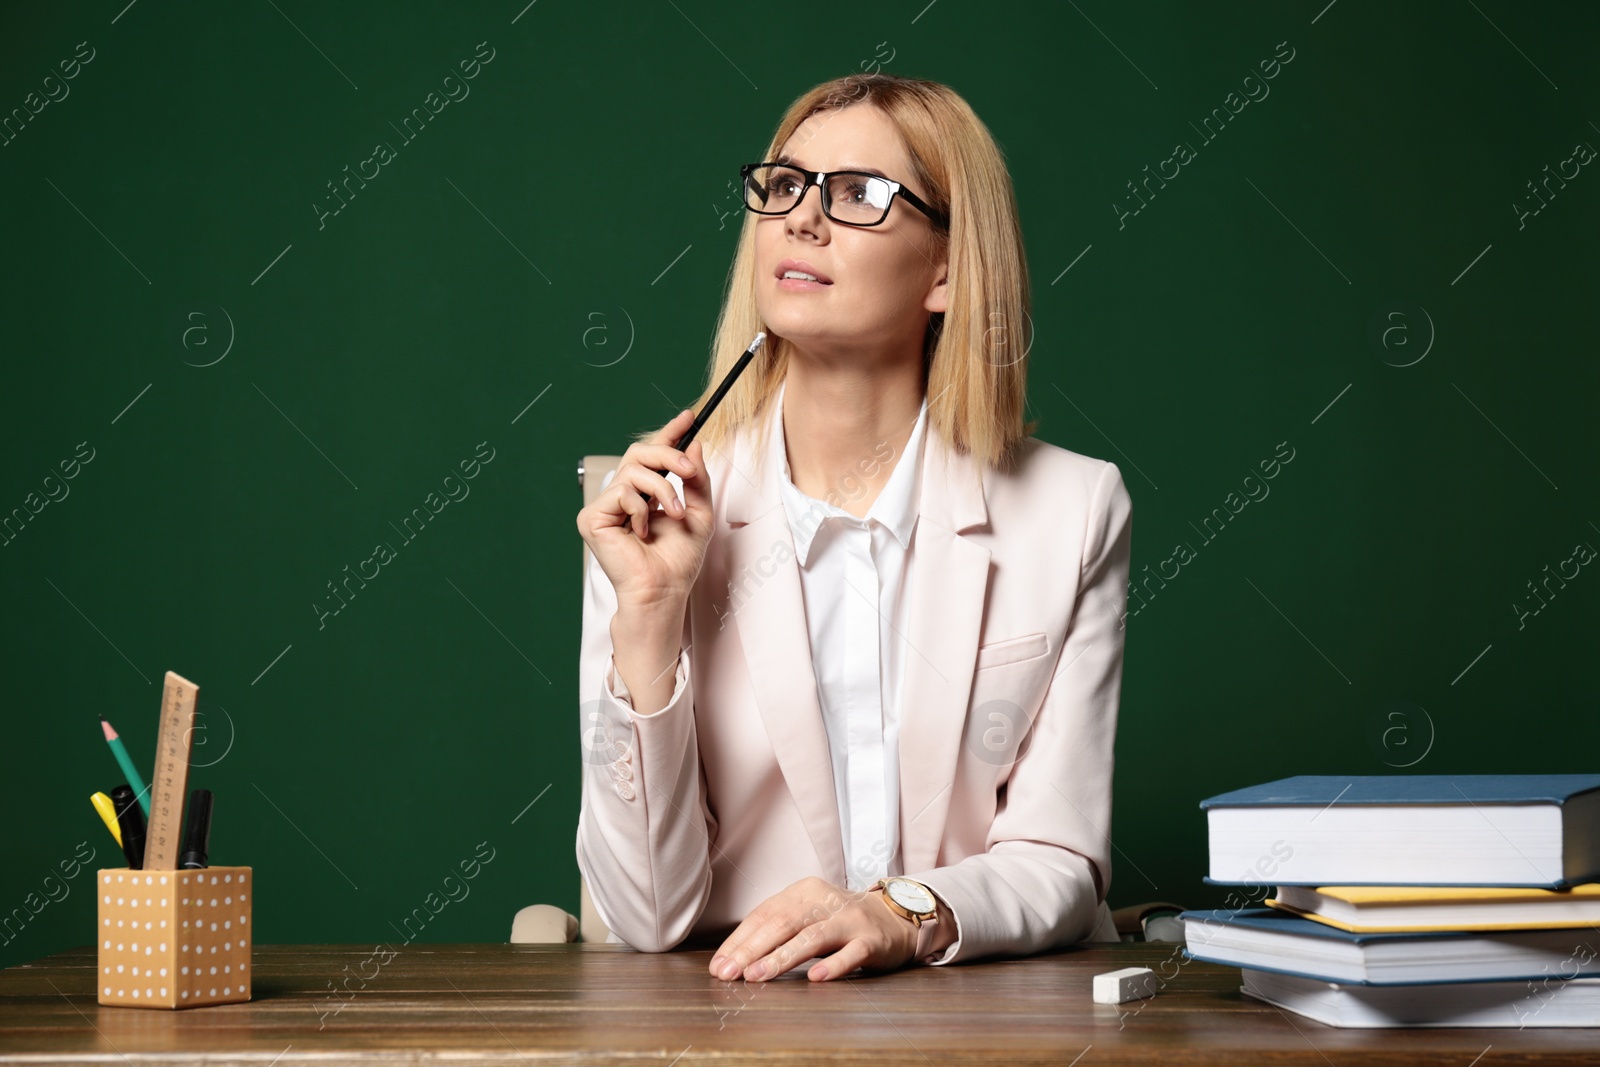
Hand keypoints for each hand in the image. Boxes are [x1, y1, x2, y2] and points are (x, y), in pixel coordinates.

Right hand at [575, 408, 713, 610]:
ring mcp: (606, 507)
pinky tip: (642, 531)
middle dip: (667, 454)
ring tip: (674, 513)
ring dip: (662, 489)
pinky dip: (640, 509)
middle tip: (687, 468)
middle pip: (639, 453)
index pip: (653, 457)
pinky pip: (619, 492)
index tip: (689, 417)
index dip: (669, 434)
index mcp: (646, 495)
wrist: (663, 590)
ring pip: (632, 470)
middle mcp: (623, 497)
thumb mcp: (699, 513)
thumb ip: (696, 479)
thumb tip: (693, 445)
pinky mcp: (592, 518)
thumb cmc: (678, 560)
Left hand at [708, 876, 918, 982]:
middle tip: (730, 973)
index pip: (765, 914)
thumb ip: (778, 930)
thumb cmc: (840, 922)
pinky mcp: (871, 940)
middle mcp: (825, 901)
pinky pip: (850, 953)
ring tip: (758, 976)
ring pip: (812, 937)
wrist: (895, 919)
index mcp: (804, 891)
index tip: (719, 965)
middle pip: (783, 923)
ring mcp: (849, 920)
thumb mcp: (808, 916)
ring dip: (782, 957)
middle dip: (752, 950)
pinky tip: (815, 978)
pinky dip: (833, 965)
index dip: (740, 940)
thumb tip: (735, 959)